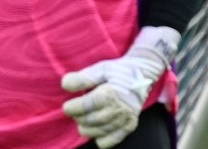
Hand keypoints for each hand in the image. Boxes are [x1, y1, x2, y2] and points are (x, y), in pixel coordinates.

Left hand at [62, 26, 179, 147]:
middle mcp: (120, 108)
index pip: (87, 105)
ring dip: (88, 129)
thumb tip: (65, 85)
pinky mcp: (131, 125)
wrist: (143, 73)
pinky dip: (103, 139)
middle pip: (92, 120)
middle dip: (78, 117)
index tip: (67, 107)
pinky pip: (115, 138)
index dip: (73, 108)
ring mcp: (127, 118)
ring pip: (101, 131)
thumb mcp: (100, 69)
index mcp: (111, 93)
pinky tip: (95, 133)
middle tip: (75, 112)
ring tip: (82, 121)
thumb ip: (83, 78)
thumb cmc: (118, 70)